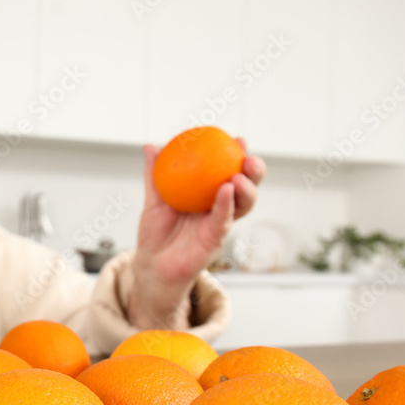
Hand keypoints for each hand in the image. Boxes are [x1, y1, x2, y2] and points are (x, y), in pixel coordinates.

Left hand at [127, 139, 265, 328]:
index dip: (236, 156)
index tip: (238, 139)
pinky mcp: (215, 239)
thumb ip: (155, 175)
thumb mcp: (154, 201)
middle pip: (246, 186)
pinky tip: (226, 190)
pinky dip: (227, 204)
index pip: (228, 172)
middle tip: (248, 156)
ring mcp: (220, 224)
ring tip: (239, 174)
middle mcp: (219, 208)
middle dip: (254, 170)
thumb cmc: (156, 234)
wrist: (151, 265)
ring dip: (246, 188)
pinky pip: (224, 220)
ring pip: (243, 204)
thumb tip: (150, 147)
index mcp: (208, 196)